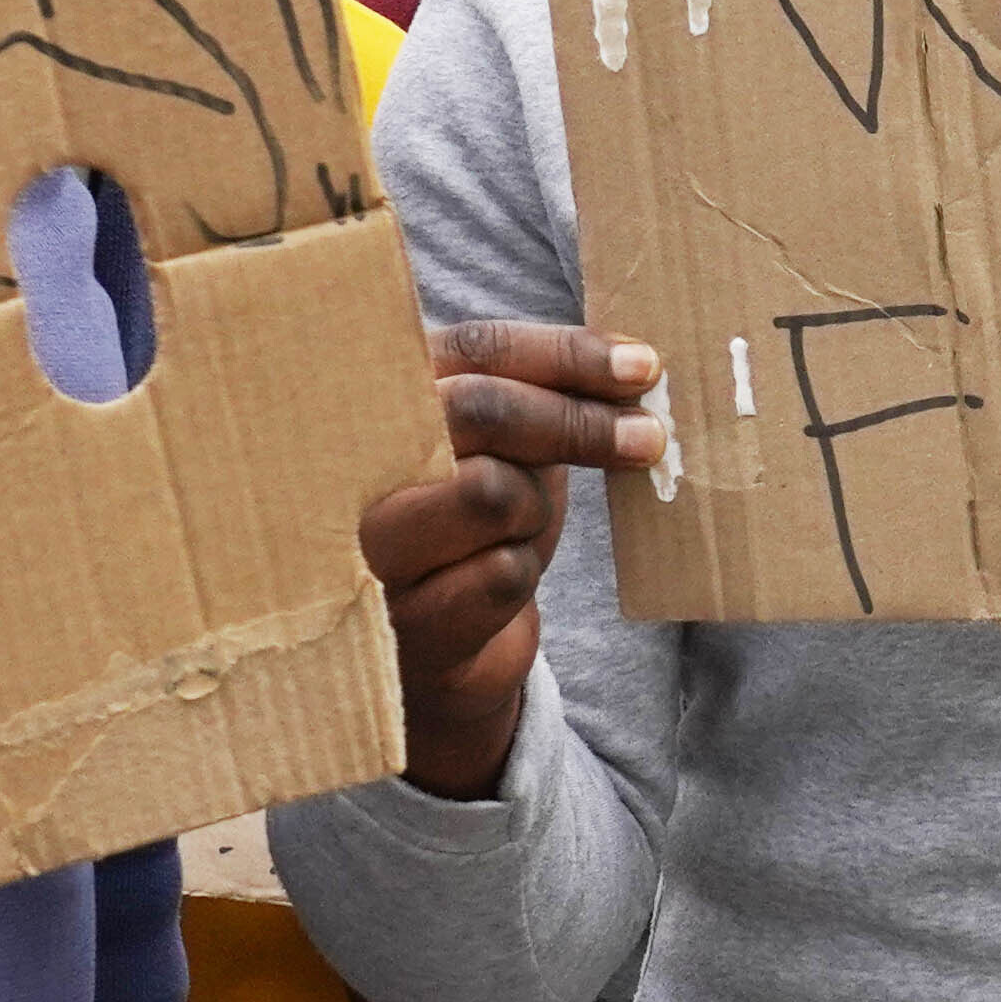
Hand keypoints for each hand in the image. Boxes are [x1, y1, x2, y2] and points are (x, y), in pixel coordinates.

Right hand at [361, 322, 663, 795]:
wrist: (439, 651)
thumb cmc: (474, 529)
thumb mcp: (503, 446)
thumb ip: (542, 394)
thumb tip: (638, 369)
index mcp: (380, 400)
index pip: (477, 350)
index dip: (566, 355)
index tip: (642, 368)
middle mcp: (354, 463)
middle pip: (479, 409)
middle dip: (574, 422)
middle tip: (646, 438)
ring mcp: (369, 546)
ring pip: (491, 491)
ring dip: (532, 512)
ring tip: (513, 531)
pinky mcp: (403, 621)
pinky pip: (500, 573)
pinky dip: (520, 574)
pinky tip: (493, 587)